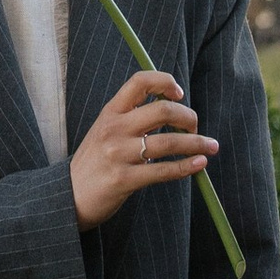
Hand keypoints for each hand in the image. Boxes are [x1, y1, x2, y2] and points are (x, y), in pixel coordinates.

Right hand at [70, 66, 216, 231]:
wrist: (68, 196)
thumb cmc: (93, 162)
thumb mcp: (104, 130)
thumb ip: (131, 118)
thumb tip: (172, 111)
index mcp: (110, 112)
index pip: (140, 82)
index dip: (165, 82)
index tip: (180, 94)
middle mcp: (114, 129)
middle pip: (162, 110)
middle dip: (188, 117)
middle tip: (196, 127)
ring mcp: (118, 154)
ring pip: (169, 142)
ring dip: (196, 143)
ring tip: (211, 147)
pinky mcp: (124, 180)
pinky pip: (163, 171)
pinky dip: (187, 167)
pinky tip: (199, 164)